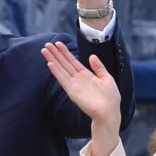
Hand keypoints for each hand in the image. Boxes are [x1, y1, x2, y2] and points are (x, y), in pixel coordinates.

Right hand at [41, 41, 120, 155]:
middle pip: (64, 63)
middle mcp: (78, 79)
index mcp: (86, 75)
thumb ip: (98, 67)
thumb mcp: (107, 78)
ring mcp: (74, 85)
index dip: (65, 52)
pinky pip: (62, 79)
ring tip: (44, 50)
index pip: (72, 61)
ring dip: (52, 60)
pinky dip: (56, 71)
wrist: (109, 112)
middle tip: (47, 44)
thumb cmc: (111, 98)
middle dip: (56, 54)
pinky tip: (50, 64)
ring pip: (61, 69)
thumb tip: (91, 56)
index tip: (58, 44)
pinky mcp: (72, 91)